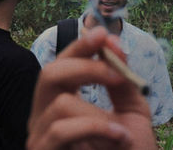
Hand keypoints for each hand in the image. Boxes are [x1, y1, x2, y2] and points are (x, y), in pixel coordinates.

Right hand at [26, 26, 156, 149]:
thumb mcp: (131, 111)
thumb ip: (122, 80)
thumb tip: (113, 47)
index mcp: (65, 99)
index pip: (65, 63)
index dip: (81, 46)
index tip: (103, 34)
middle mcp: (47, 113)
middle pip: (50, 72)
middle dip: (85, 66)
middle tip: (114, 72)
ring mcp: (42, 134)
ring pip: (60, 103)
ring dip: (98, 113)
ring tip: (121, 129)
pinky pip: (63, 130)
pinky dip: (96, 129)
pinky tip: (118, 138)